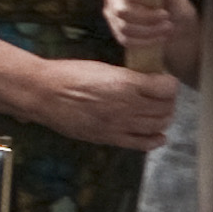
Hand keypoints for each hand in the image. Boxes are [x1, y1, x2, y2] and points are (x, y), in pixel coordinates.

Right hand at [31, 52, 178, 152]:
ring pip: (158, 125)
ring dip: (163, 118)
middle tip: (161, 96)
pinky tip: (158, 135)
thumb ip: (128, 77)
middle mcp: (127, 106)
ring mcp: (119, 124)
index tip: (164, 80)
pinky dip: (155, 140)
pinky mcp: (110, 138)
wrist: (43, 94)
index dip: (169, 83)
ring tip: (157, 112)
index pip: (166, 88)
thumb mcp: (102, 67)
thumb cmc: (69, 74)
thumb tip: (148, 82)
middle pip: (165, 108)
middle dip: (168, 101)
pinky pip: (142, 144)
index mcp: (125, 83)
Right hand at [100, 0, 196, 71]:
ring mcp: (112, 11)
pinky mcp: (116, 28)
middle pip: (120, 8)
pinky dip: (145, 41)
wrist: (176, 25)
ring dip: (149, 30)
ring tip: (168, 28)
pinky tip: (160, 38)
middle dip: (145, 16)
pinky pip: (125, 39)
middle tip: (166, 16)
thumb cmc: (175, 3)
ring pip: (124, 25)